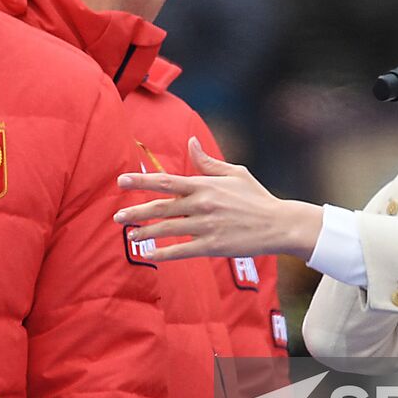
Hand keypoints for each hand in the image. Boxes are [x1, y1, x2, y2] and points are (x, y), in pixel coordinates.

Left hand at [114, 138, 323, 260]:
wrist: (279, 224)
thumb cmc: (256, 197)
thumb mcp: (234, 173)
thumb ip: (207, 162)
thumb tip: (190, 143)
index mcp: (204, 184)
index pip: (166, 181)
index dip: (141, 181)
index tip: (121, 181)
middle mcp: (202, 204)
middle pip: (161, 207)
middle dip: (136, 211)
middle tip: (118, 217)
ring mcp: (206, 226)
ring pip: (168, 229)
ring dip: (146, 233)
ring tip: (130, 236)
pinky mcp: (213, 246)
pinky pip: (183, 250)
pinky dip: (165, 252)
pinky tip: (152, 254)